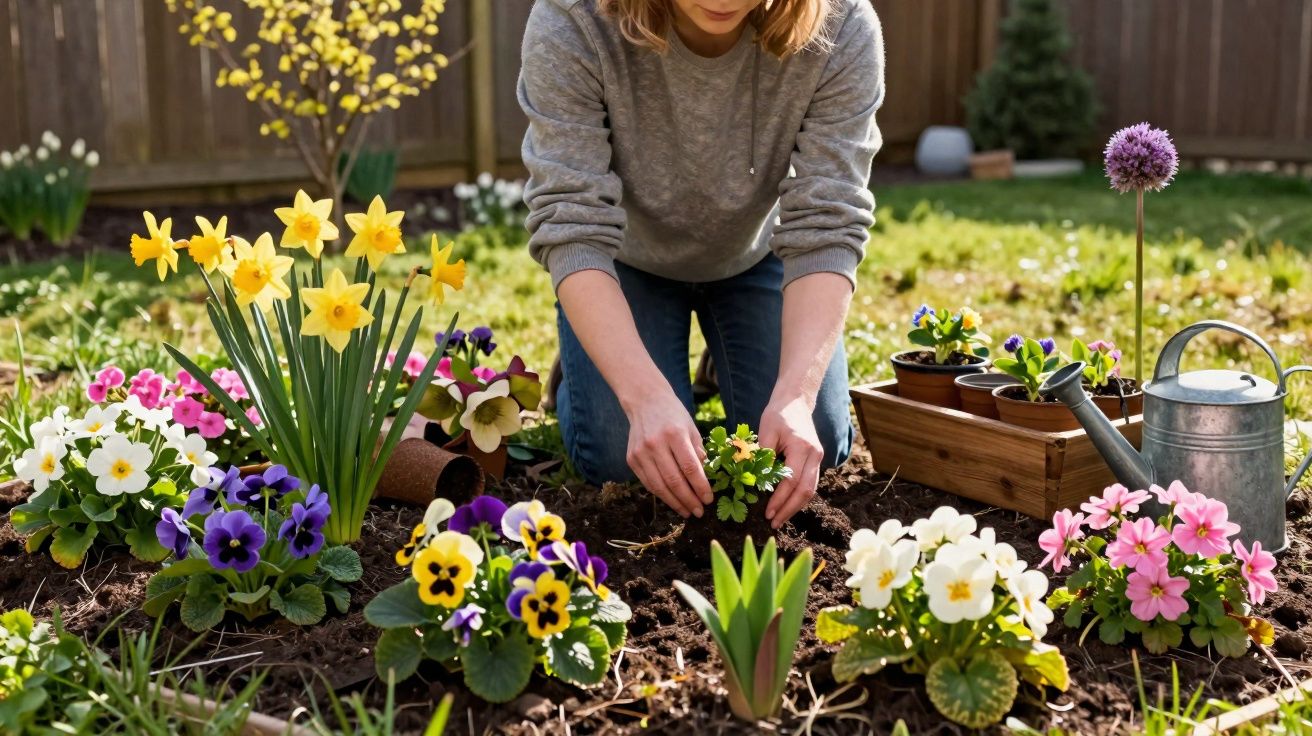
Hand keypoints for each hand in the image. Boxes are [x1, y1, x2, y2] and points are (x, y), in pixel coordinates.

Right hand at [624, 388, 712, 517]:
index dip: (700, 487)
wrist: (645, 401)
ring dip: (675, 502)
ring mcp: (641, 453)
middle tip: (699, 512)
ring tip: (687, 511)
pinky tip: (672, 501)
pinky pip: (648, 483)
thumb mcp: (691, 428)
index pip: (690, 468)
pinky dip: (661, 494)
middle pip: (674, 480)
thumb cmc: (674, 415)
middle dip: (689, 500)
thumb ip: (698, 453)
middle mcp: (655, 444)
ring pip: (659, 486)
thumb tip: (704, 479)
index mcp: (675, 434)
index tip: (709, 499)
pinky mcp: (631, 459)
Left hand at [759, 395, 822, 528]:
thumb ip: (762, 456)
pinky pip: (809, 483)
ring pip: (810, 490)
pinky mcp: (815, 461)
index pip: (791, 481)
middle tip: (773, 523)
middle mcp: (814, 455)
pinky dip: (798, 497)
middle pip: (805, 491)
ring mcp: (818, 458)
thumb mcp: (766, 430)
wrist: (796, 401)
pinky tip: (786, 506)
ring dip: (795, 507)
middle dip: (789, 510)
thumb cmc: (778, 414)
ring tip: (779, 519)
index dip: (779, 499)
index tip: (767, 513)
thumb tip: (755, 482)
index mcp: (802, 447)